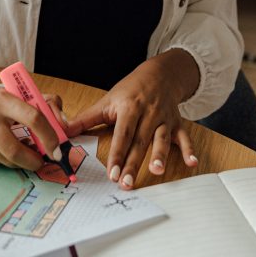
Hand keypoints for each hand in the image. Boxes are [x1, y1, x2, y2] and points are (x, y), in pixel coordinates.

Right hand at [0, 72, 62, 170]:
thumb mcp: (16, 91)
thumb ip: (45, 103)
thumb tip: (64, 125)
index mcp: (3, 99)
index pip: (33, 118)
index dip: (49, 136)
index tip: (57, 148)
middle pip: (16, 150)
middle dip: (34, 160)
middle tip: (44, 160)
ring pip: (7, 160)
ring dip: (23, 161)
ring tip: (28, 153)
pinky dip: (7, 160)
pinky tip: (9, 150)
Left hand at [67, 50, 199, 188]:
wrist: (160, 73)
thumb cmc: (130, 90)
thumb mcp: (107, 100)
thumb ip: (87, 118)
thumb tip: (63, 130)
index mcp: (128, 108)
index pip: (122, 134)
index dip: (116, 154)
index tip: (111, 173)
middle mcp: (147, 113)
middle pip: (140, 142)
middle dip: (134, 163)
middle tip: (127, 183)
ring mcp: (163, 119)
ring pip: (161, 139)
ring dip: (161, 155)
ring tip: (157, 171)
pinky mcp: (176, 123)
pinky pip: (184, 137)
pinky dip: (189, 149)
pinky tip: (192, 163)